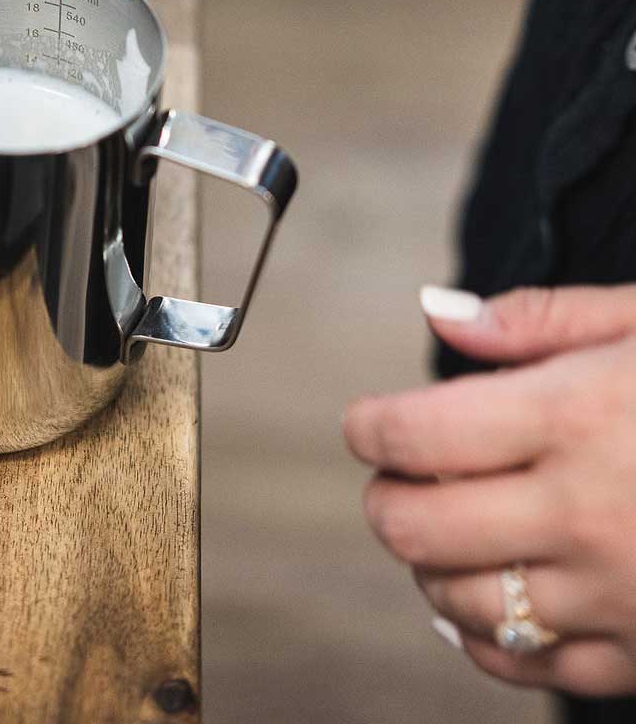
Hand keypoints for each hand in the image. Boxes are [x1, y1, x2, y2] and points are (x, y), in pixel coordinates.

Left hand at [344, 284, 635, 695]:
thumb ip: (537, 319)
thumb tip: (438, 311)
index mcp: (576, 417)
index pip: (410, 435)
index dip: (369, 428)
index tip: (370, 423)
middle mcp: (587, 513)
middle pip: (411, 527)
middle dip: (384, 498)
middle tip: (401, 475)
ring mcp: (619, 596)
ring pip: (455, 602)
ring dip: (426, 564)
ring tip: (448, 524)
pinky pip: (526, 667)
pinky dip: (483, 634)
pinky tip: (489, 594)